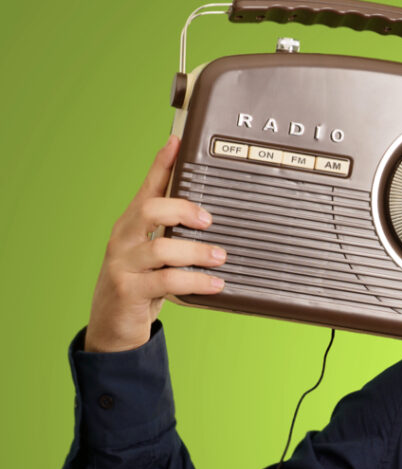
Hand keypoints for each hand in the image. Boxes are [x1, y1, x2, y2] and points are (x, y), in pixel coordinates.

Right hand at [83, 136, 226, 352]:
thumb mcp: (155, 255)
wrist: (112, 326)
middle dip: (183, 210)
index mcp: (131, 224)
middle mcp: (123, 238)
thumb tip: (214, 220)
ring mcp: (123, 264)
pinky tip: (215, 284)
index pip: (147, 187)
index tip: (178, 141)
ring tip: (221, 258)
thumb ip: (175, 235)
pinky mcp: (129, 290)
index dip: (162, 164)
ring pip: (161, 249)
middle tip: (210, 221)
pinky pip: (166, 281)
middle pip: (150, 209)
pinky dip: (196, 281)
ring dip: (197, 252)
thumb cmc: (140, 284)